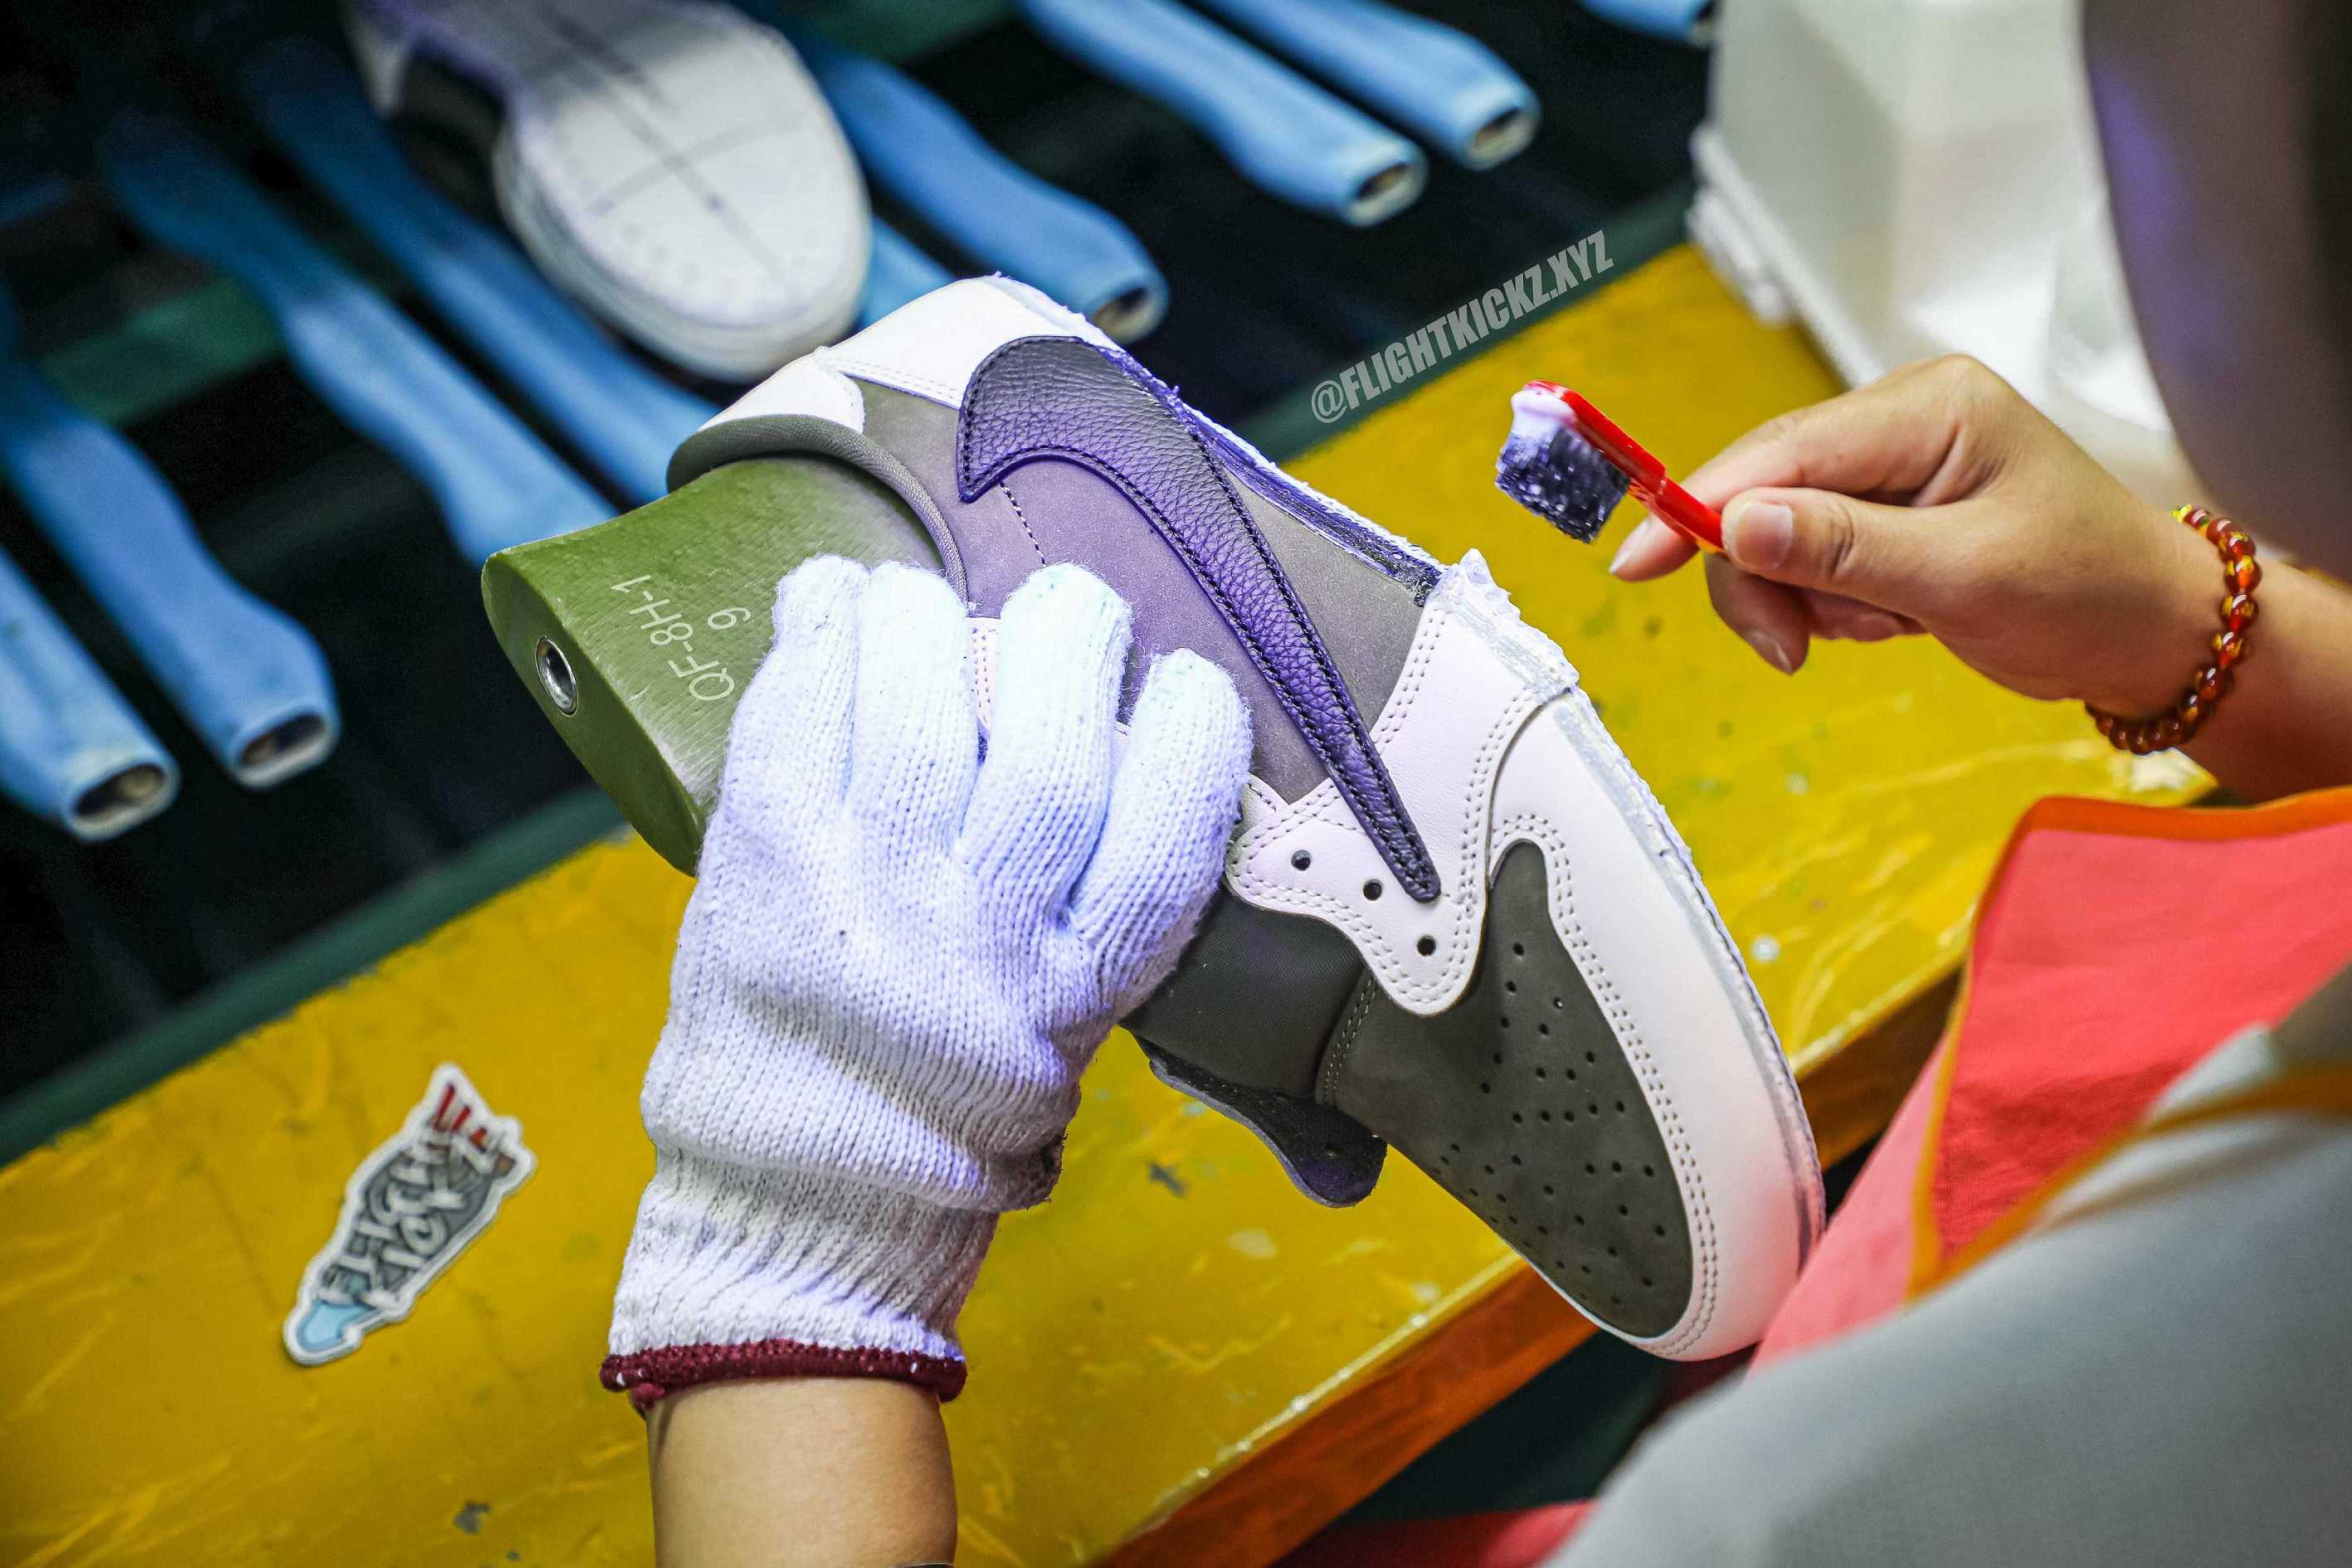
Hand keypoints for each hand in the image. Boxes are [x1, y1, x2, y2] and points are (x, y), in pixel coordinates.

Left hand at [605, 557, 1249, 1408]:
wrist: (795, 1199)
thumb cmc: (950, 1112)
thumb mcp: (1073, 1040)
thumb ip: (1111, 916)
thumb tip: (1154, 746)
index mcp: (1074, 990)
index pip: (1169, 836)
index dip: (1194, 733)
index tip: (1189, 682)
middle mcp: (977, 936)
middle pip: (1051, 754)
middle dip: (1073, 643)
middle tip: (1071, 610)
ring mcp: (862, 893)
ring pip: (915, 708)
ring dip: (930, 617)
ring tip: (929, 602)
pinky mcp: (762, 860)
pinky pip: (795, 715)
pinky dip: (818, 635)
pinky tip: (835, 599)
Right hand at [1611, 355, 2216, 715]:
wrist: (2155, 636)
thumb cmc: (2090, 592)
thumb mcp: (1963, 578)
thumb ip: (1843, 548)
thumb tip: (1738, 522)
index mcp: (1930, 408)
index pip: (1782, 452)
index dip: (1701, 507)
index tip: (1638, 562)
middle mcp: (1902, 424)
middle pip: (1765, 494)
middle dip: (1765, 578)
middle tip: (1791, 650)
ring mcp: (1893, 469)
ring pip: (1780, 537)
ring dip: (1808, 602)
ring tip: (1886, 628)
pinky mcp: (1888, 515)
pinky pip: (1812, 562)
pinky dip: (1833, 607)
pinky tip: (1893, 620)